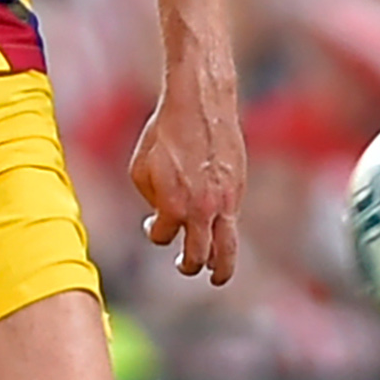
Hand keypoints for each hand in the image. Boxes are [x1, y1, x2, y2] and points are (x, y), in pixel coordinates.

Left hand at [131, 76, 244, 283]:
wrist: (201, 103)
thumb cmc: (164, 132)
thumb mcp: (140, 167)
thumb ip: (151, 198)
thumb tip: (163, 214)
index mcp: (173, 206)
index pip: (163, 237)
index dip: (154, 233)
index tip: (151, 225)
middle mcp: (202, 209)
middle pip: (199, 257)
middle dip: (190, 266)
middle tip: (185, 266)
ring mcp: (225, 201)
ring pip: (227, 249)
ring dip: (221, 267)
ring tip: (217, 276)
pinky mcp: (238, 188)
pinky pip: (233, 219)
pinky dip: (225, 229)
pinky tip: (218, 226)